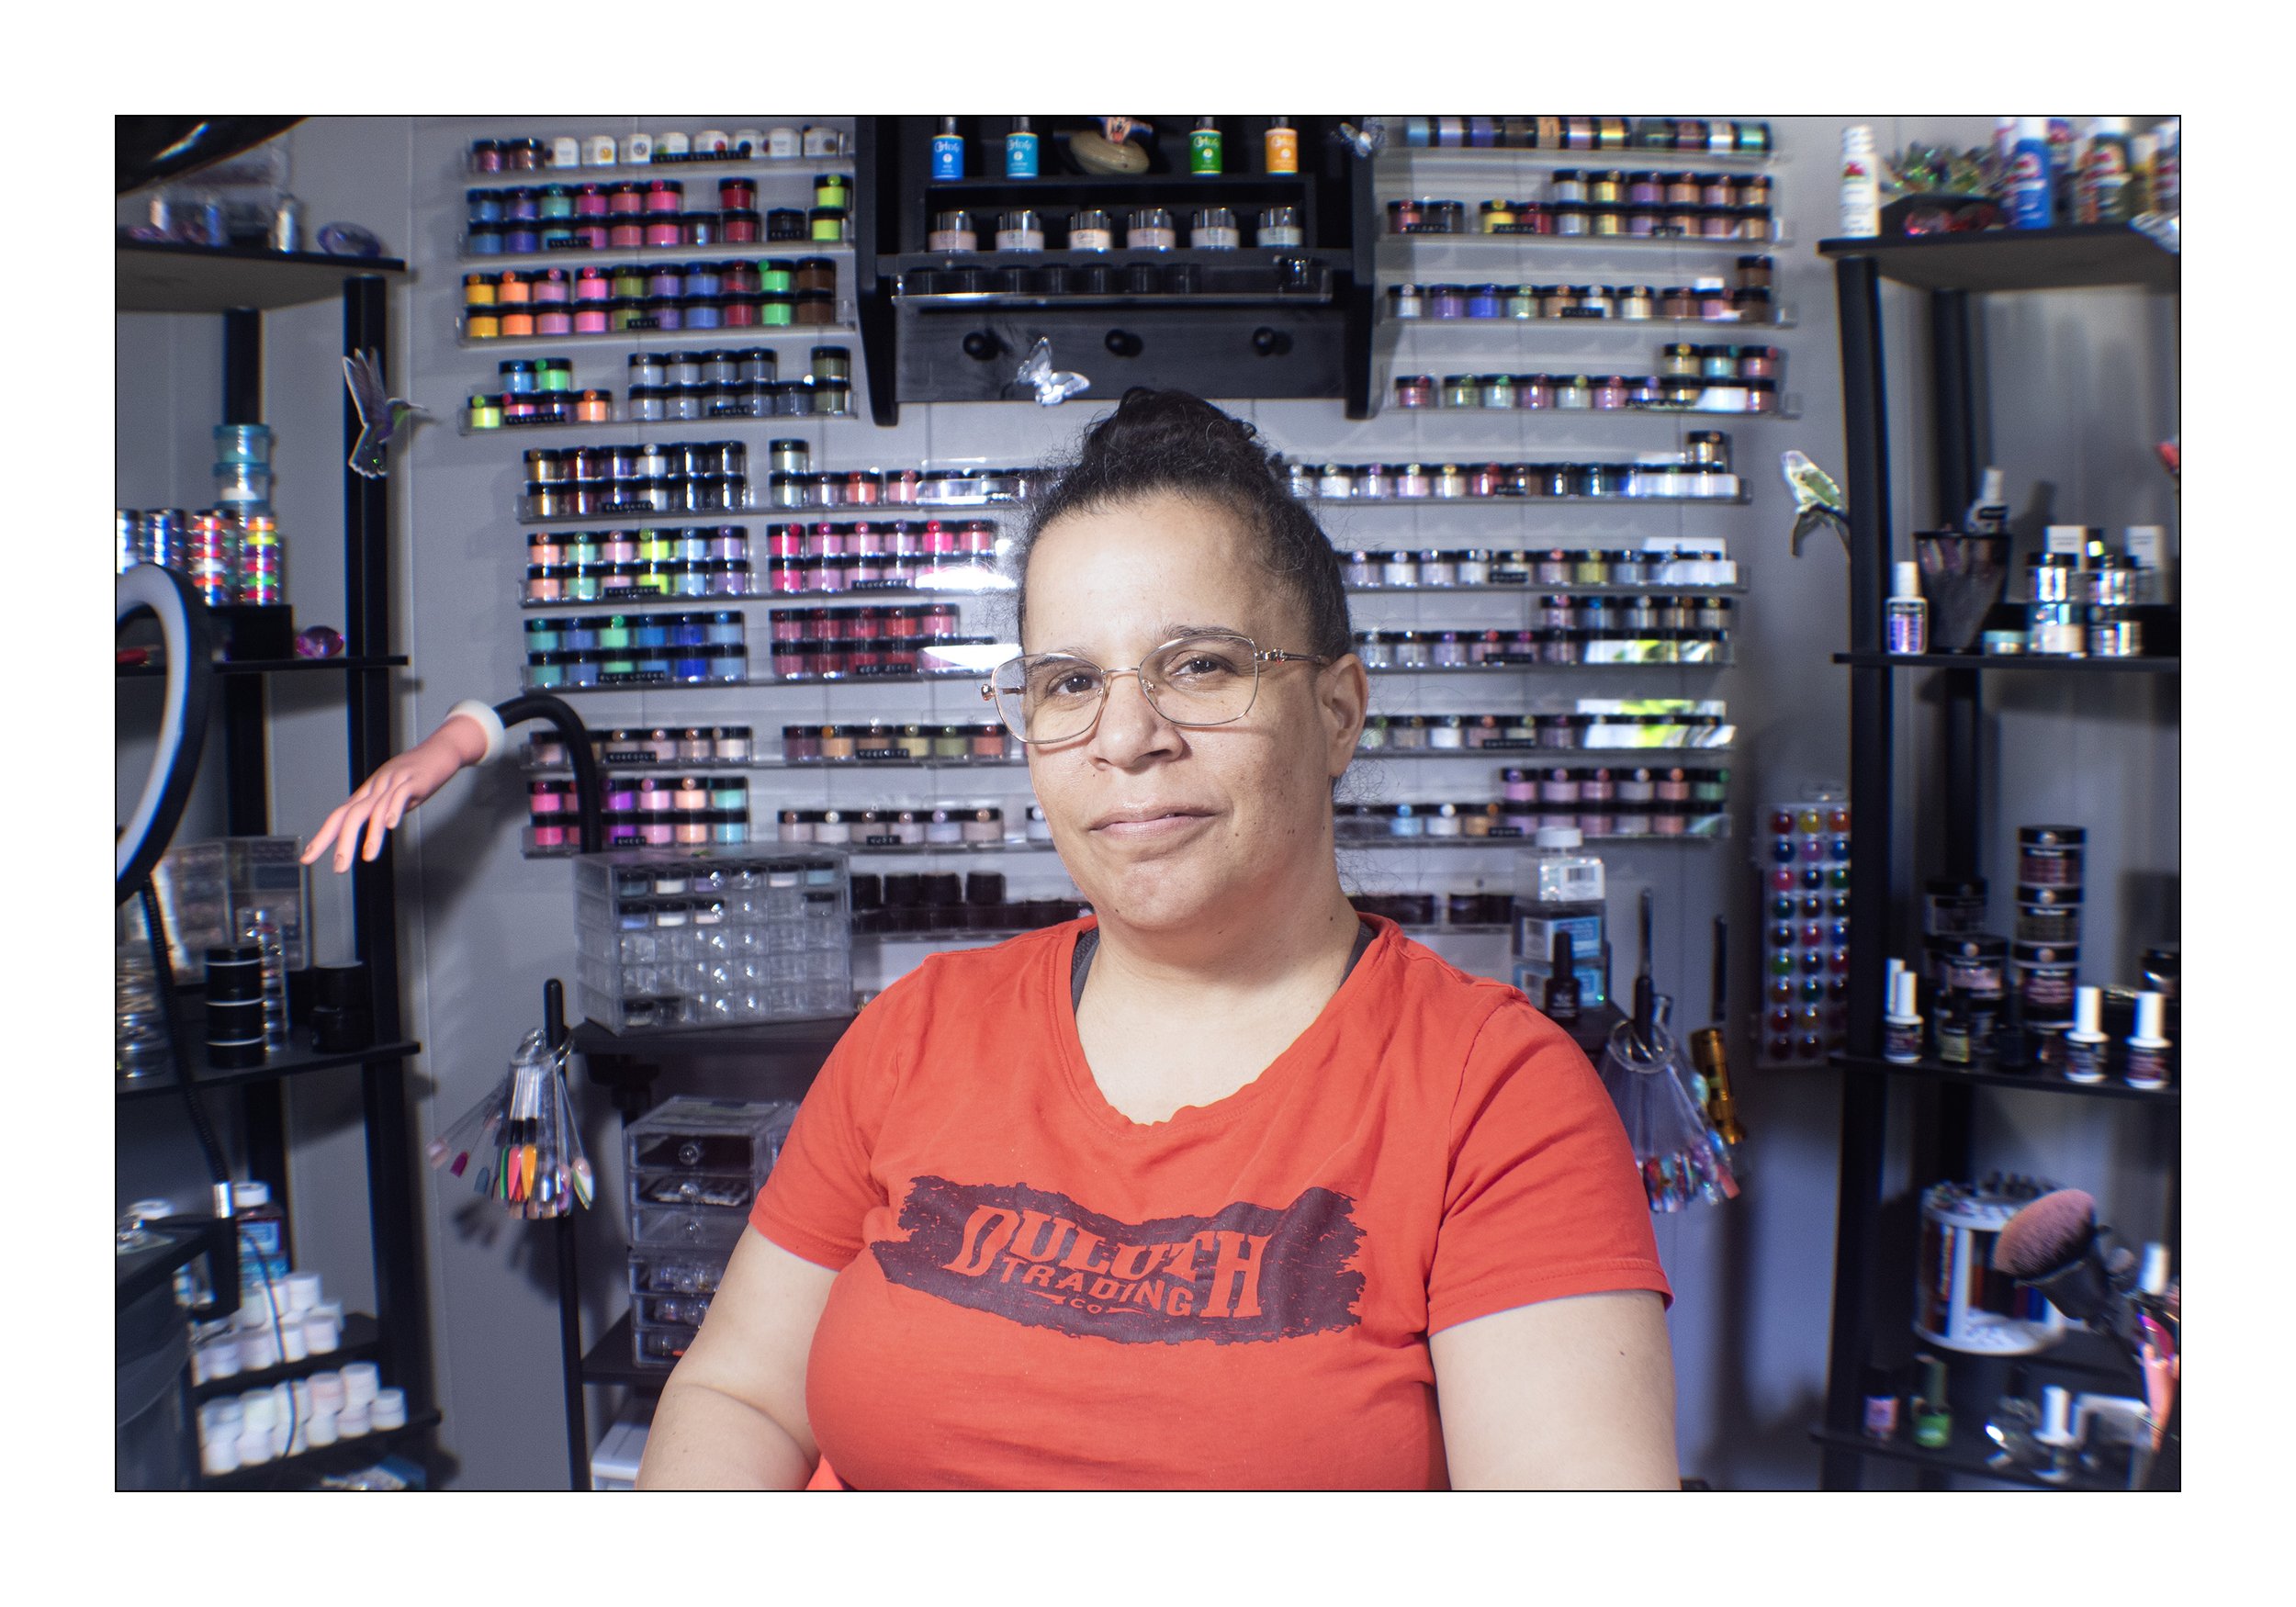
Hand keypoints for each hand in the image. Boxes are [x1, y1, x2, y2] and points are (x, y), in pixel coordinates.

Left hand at [302, 714, 489, 871]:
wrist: (440, 750)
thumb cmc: (415, 776)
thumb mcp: (392, 796)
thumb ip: (379, 812)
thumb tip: (370, 832)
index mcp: (367, 793)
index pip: (339, 816)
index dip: (322, 837)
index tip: (307, 858)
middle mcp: (375, 787)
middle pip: (352, 815)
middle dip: (343, 842)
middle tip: (339, 867)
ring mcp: (393, 782)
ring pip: (375, 808)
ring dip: (371, 835)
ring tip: (368, 857)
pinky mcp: (413, 780)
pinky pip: (400, 795)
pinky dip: (393, 810)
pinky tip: (391, 826)